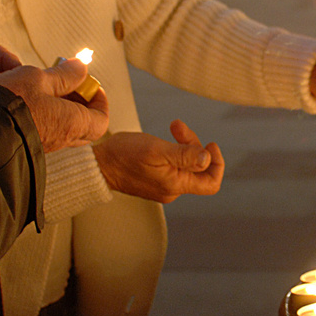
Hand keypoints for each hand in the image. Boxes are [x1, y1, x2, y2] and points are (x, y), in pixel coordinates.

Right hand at [0, 57, 109, 152]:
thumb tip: (82, 68)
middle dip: (79, 100)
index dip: (99, 100)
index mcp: (72, 123)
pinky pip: (42, 127)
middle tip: (67, 81)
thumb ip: (63, 74)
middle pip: (83, 123)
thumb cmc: (9, 104)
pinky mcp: (23, 143)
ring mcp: (42, 143)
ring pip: (60, 124)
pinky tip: (24, 96)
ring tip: (41, 83)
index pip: (101, 119)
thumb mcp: (38, 78)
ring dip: (57, 103)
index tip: (90, 83)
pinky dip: (41, 111)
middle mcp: (60, 138)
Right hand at [93, 119, 223, 201]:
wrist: (98, 165)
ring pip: (186, 164)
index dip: (217, 163)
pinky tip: (164, 139)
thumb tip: (207, 159)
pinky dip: (173, 149)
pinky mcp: (155, 179)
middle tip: (178, 126)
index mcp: (176, 185)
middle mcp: (172, 189)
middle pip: (198, 168)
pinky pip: (173, 165)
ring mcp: (163, 185)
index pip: (211, 183)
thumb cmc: (124, 155)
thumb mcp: (157, 150)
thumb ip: (184, 155)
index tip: (210, 144)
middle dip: (193, 144)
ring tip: (173, 126)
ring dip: (183, 143)